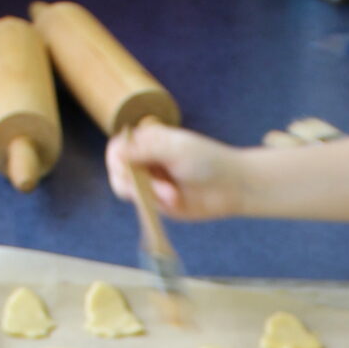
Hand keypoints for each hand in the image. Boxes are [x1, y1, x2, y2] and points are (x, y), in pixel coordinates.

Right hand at [105, 120, 251, 220]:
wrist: (232, 186)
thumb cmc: (207, 160)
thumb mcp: (175, 148)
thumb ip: (145, 149)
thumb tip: (117, 153)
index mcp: (148, 141)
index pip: (117, 149)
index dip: (117, 159)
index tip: (127, 166)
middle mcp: (146, 161)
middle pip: (118, 172)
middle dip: (134, 180)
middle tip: (151, 185)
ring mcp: (151, 183)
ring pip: (128, 191)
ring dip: (148, 193)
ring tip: (172, 194)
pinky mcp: (159, 203)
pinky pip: (144, 206)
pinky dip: (156, 204)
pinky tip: (176, 200)